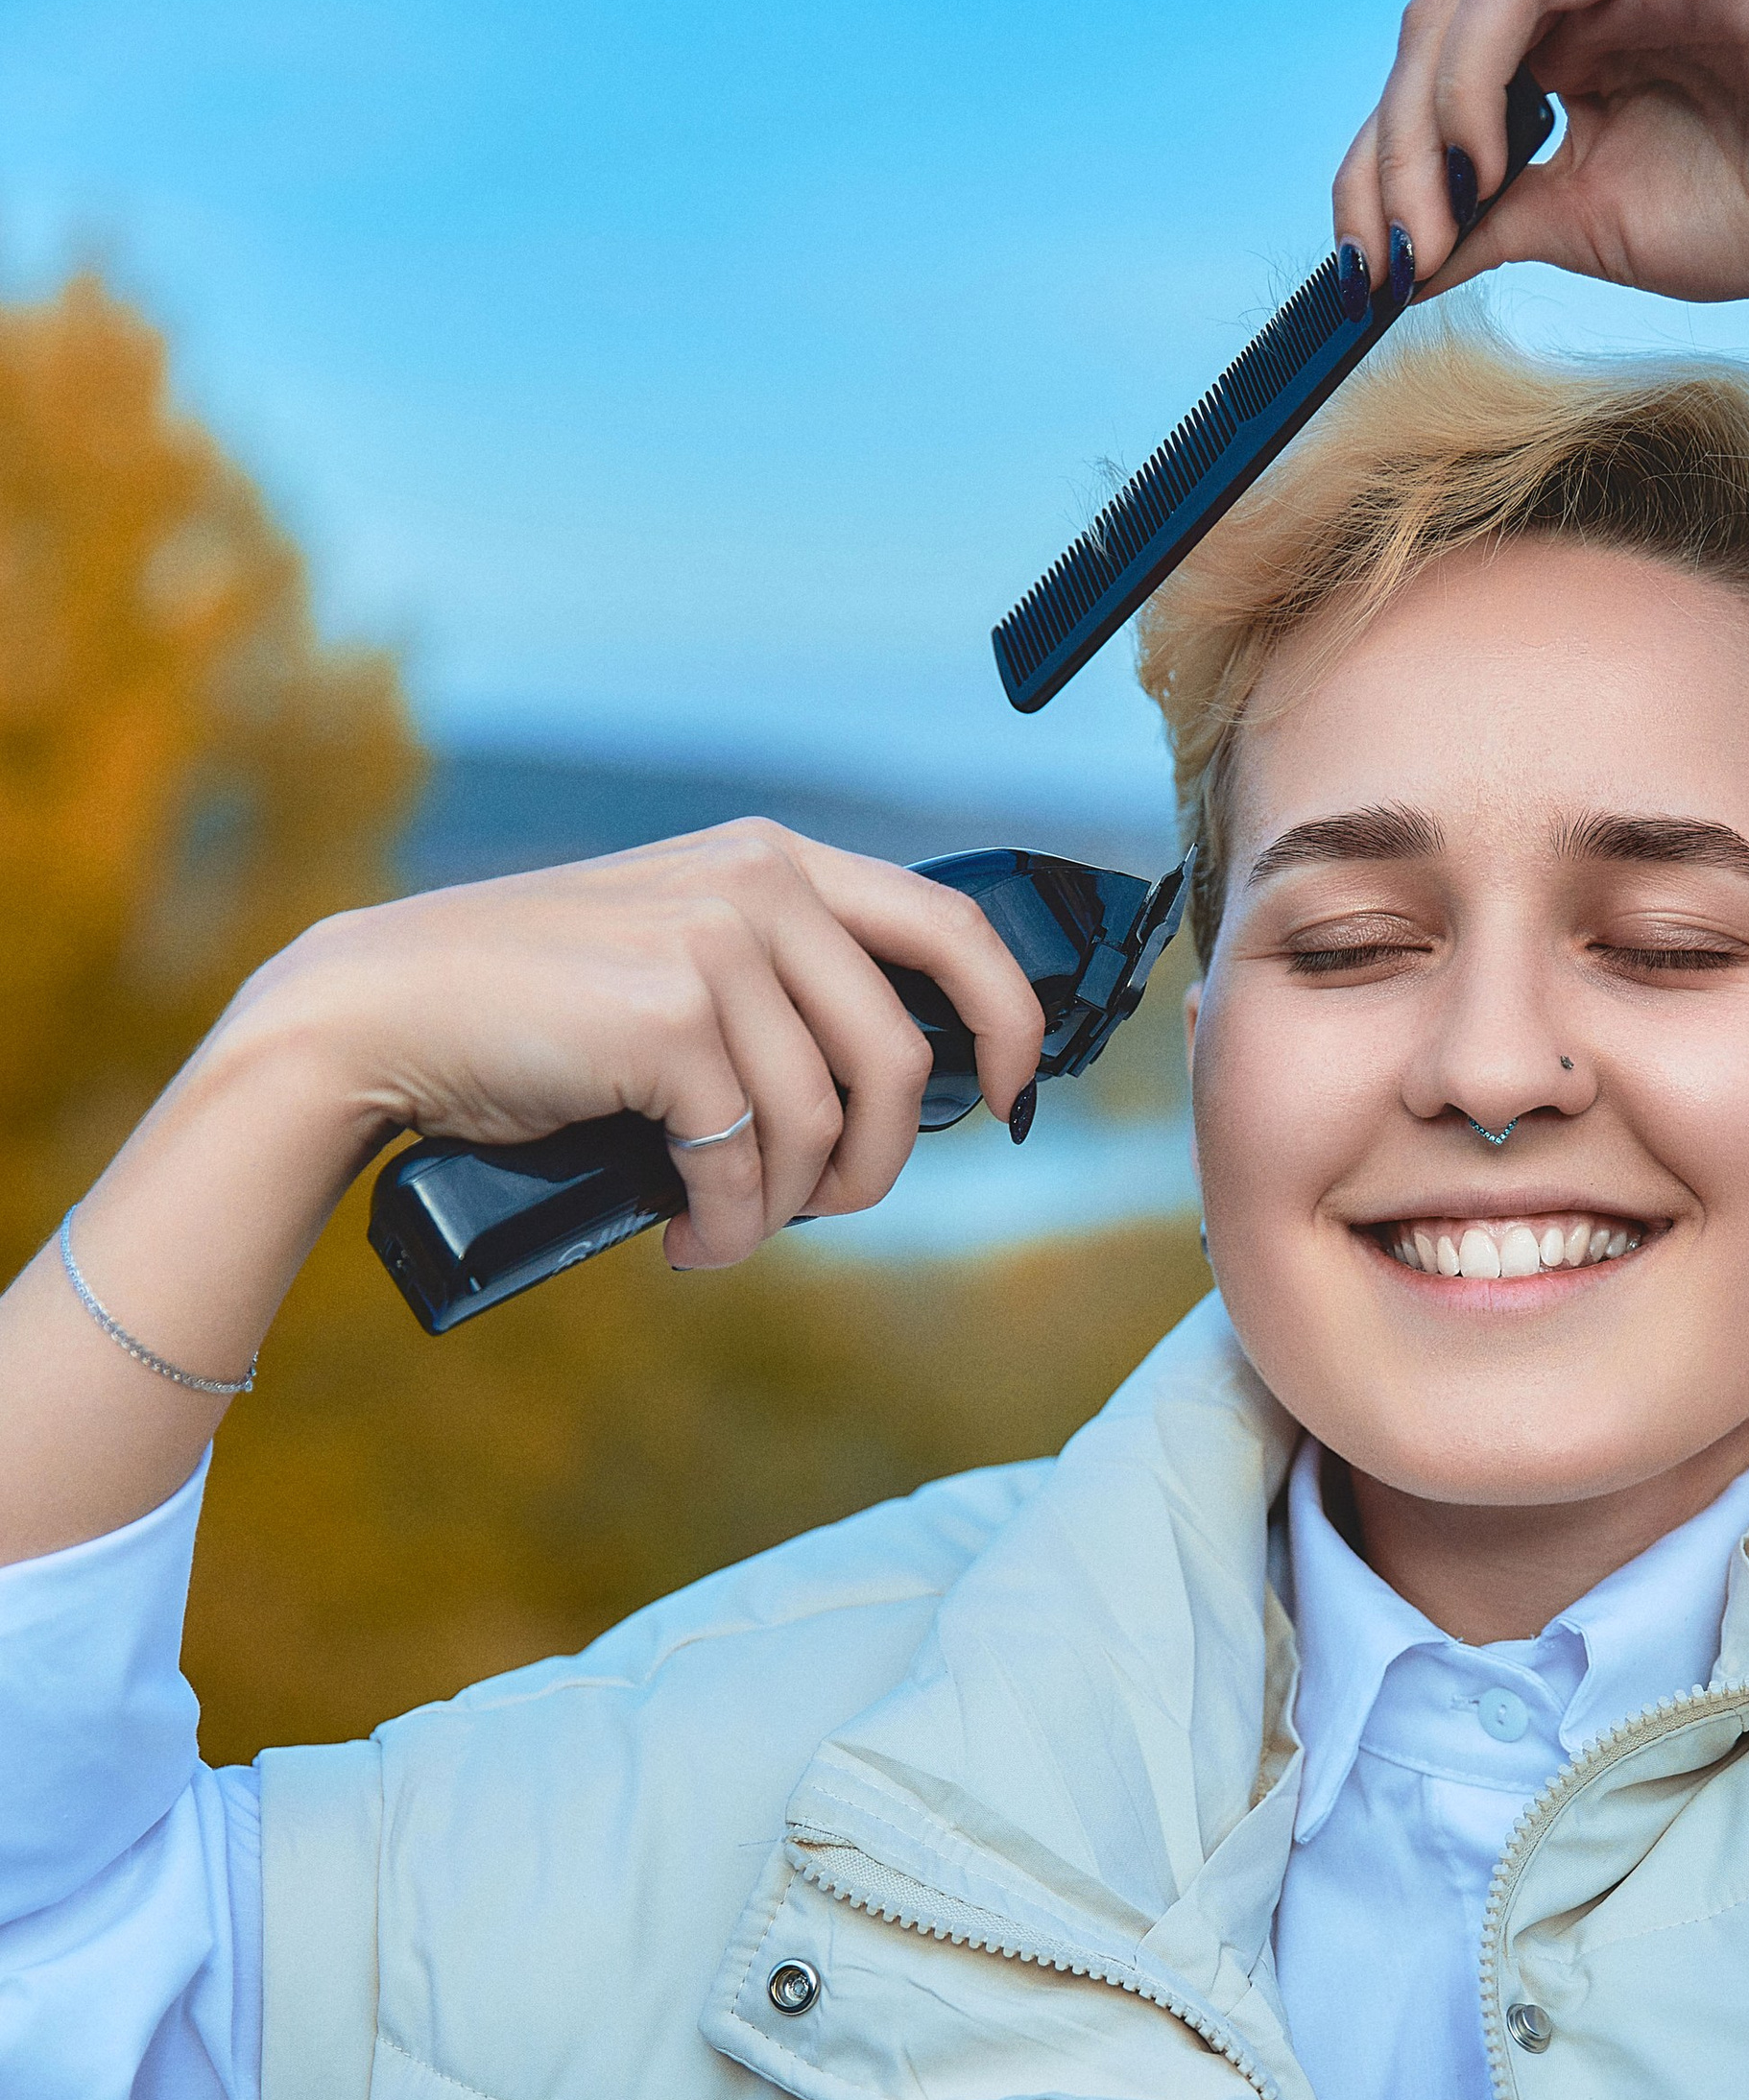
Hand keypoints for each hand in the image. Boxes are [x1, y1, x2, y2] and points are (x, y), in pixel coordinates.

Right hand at [230, 820, 1052, 1269]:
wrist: (387, 1012)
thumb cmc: (535, 1011)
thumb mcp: (678, 959)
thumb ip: (780, 989)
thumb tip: (899, 1102)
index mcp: (773, 861)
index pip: (951, 924)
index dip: (1007, 1019)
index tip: (1011, 1096)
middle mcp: (757, 884)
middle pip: (899, 1059)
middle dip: (876, 1165)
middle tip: (822, 1209)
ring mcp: (713, 944)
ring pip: (823, 1124)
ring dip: (787, 1210)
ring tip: (727, 1231)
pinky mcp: (668, 1020)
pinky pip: (748, 1163)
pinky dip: (729, 1226)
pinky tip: (687, 1238)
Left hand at [1334, 0, 1748, 338]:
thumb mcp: (1586, 228)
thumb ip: (1494, 223)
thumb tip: (1392, 264)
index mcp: (1564, 57)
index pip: (1434, 72)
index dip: (1384, 159)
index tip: (1371, 261)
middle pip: (1449, 23)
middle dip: (1405, 135)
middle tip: (1408, 237)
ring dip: (1457, 78)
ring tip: (1462, 172)